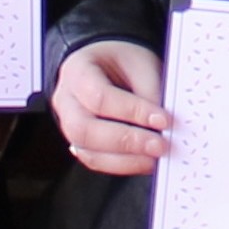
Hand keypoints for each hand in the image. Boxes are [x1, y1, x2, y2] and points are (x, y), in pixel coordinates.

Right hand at [50, 40, 169, 176]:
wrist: (108, 67)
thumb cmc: (122, 63)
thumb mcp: (141, 64)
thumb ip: (150, 92)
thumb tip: (162, 126)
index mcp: (77, 70)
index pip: (99, 96)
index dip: (132, 111)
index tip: (162, 120)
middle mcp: (65, 100)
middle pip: (84, 130)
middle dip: (125, 141)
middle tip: (159, 145)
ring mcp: (69, 126)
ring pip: (88, 152)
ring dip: (126, 160)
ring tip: (155, 157)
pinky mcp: (81, 145)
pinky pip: (96, 162)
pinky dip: (122, 165)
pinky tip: (144, 162)